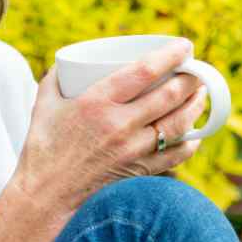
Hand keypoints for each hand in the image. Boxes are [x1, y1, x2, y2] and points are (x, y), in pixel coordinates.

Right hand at [9, 41, 207, 229]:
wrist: (45, 196)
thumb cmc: (42, 149)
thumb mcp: (43, 106)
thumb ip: (55, 80)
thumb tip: (67, 64)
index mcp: (95, 102)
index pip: (144, 71)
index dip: (171, 55)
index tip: (184, 46)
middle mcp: (119, 124)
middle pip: (170, 95)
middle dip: (192, 78)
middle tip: (197, 70)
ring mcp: (133, 150)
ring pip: (179, 122)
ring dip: (196, 105)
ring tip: (200, 93)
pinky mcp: (141, 170)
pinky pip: (178, 153)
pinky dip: (191, 140)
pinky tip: (193, 131)